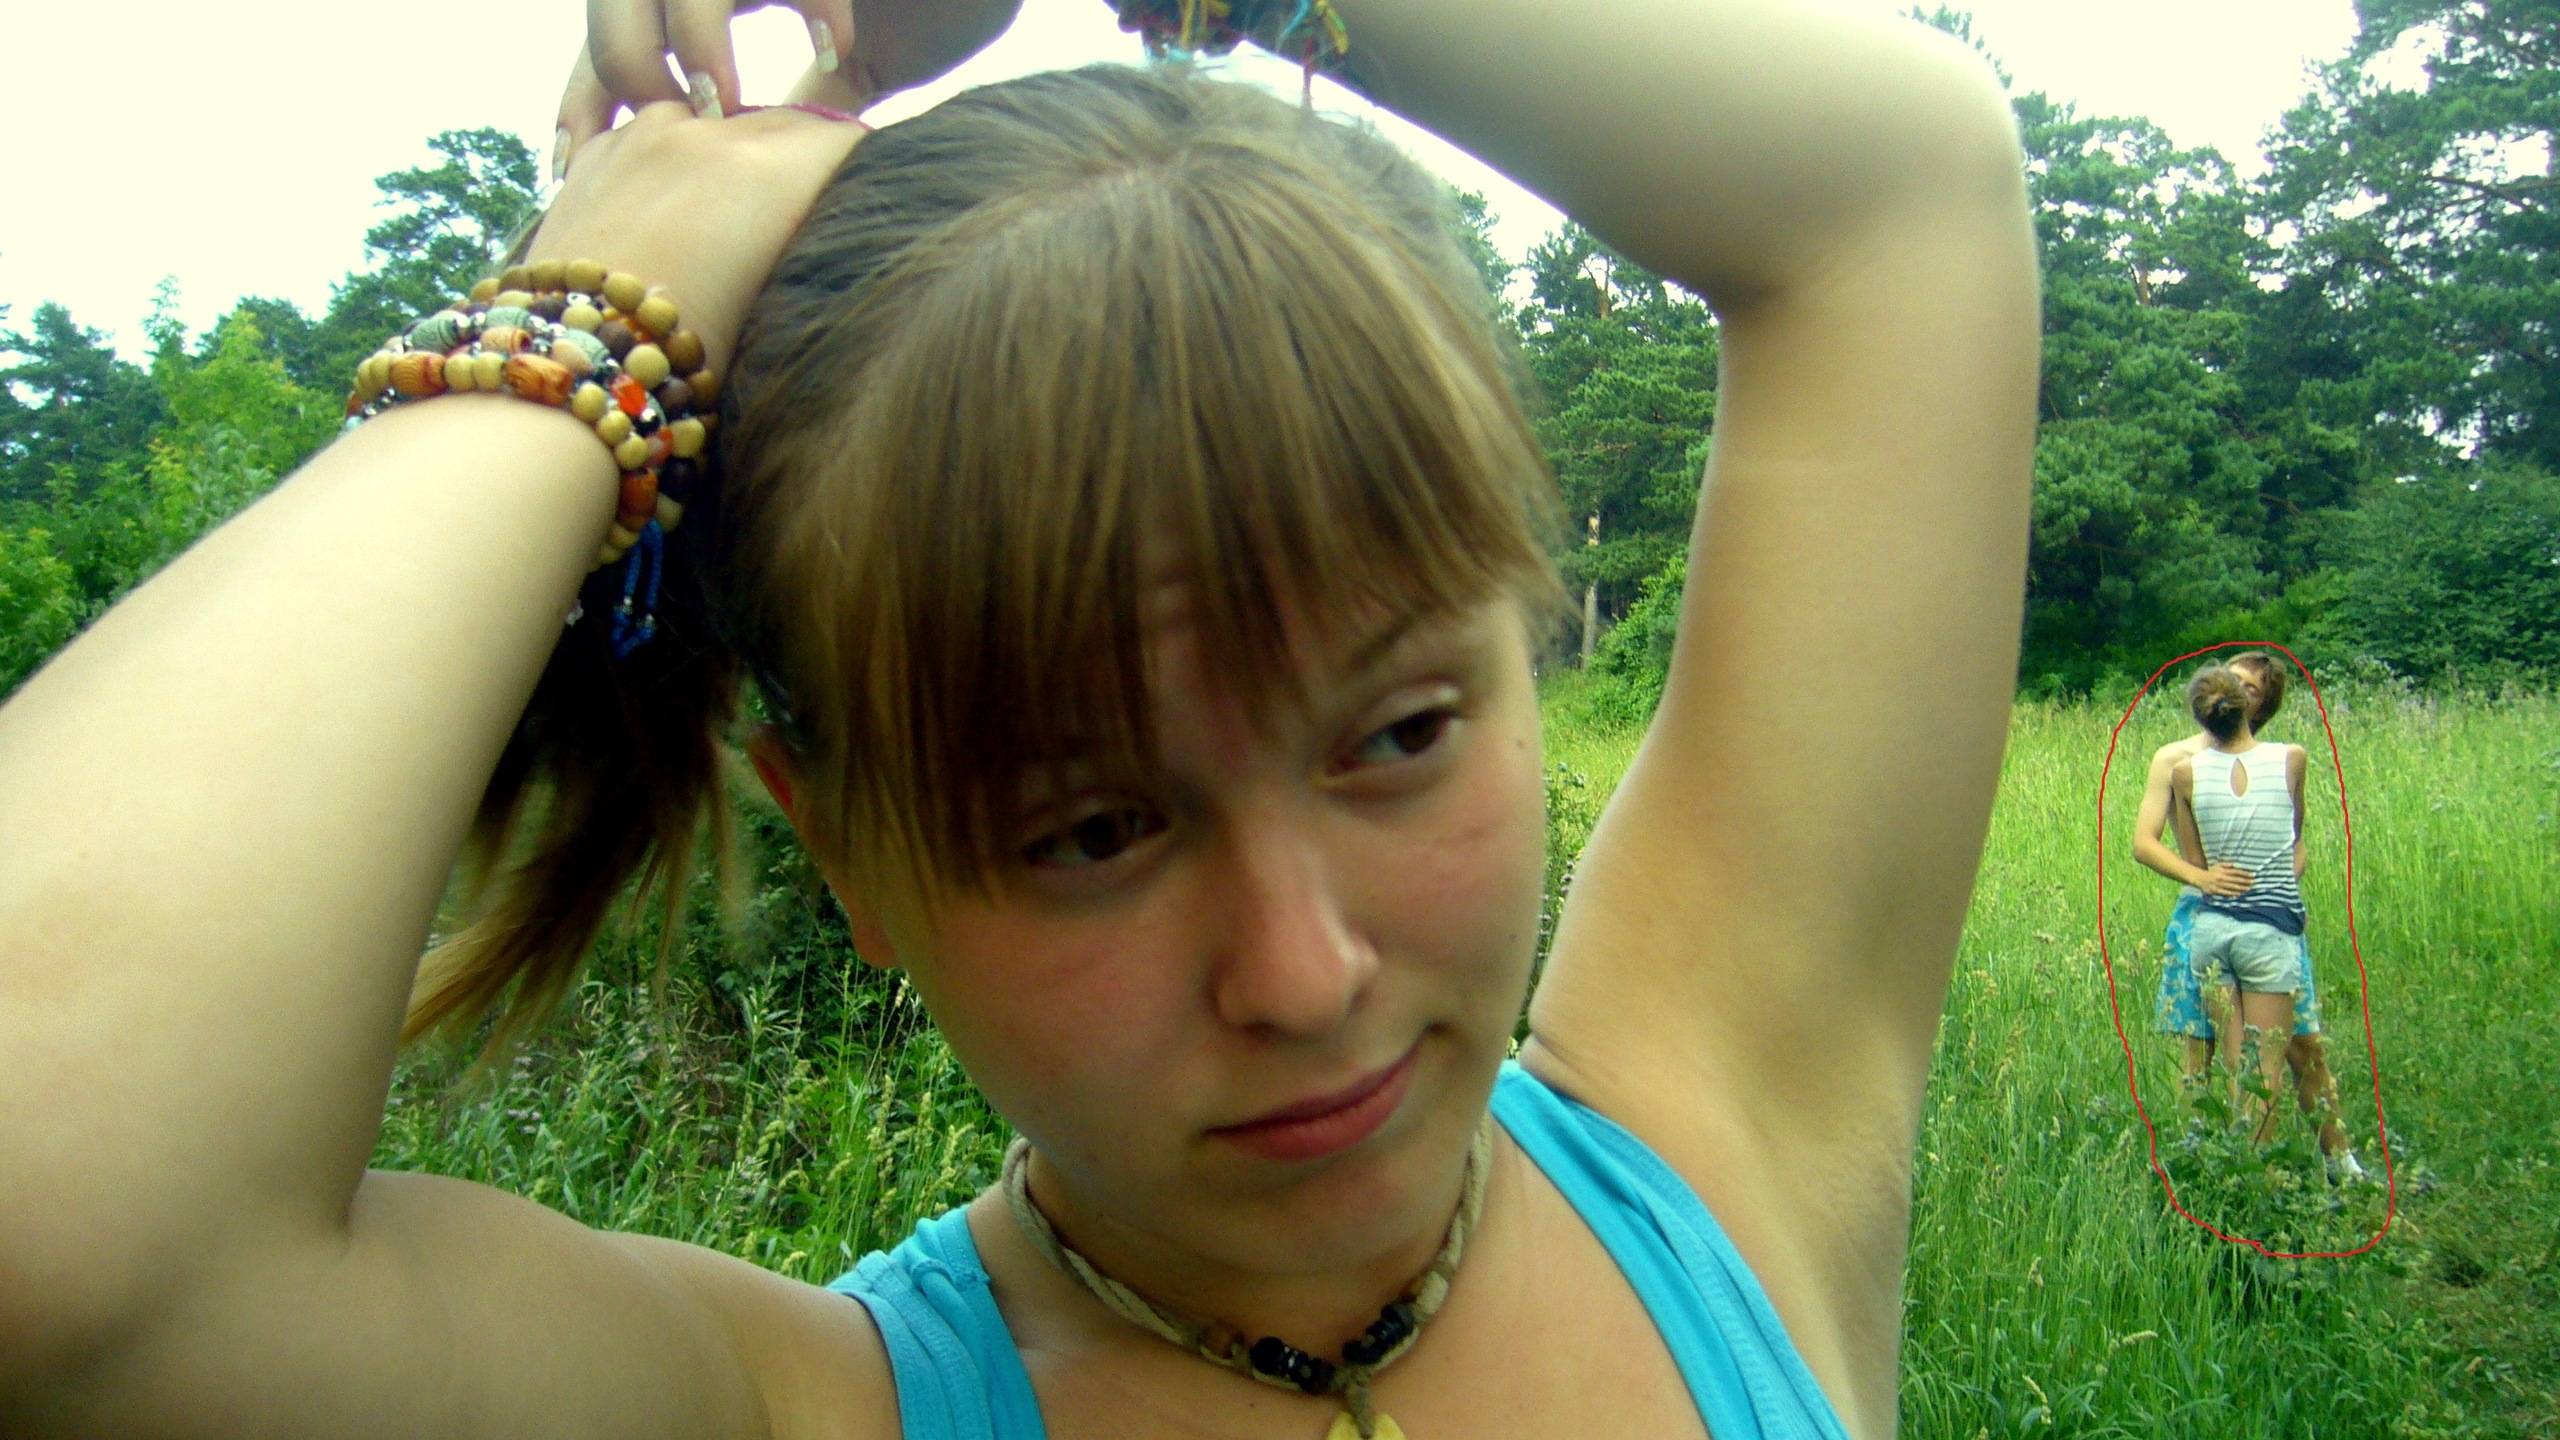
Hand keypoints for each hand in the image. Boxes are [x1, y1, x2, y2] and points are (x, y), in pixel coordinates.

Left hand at [524, 103, 865, 380]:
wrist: (570, 373)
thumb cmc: (684, 364)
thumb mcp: (776, 308)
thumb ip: (809, 246)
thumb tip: (829, 228)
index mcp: (765, 174)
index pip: (844, 141)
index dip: (866, 167)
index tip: (871, 196)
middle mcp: (706, 135)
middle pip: (784, 123)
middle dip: (805, 158)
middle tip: (813, 208)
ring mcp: (641, 136)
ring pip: (716, 121)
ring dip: (735, 153)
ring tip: (732, 212)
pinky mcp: (595, 153)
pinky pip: (654, 136)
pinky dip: (675, 161)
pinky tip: (673, 209)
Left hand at [557, 0, 1022, 157]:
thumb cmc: (930, 9)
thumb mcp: (850, 76)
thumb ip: (801, 120)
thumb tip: (768, 198)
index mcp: (708, 2)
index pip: (616, 53)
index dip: (585, 103)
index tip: (569, 166)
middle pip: (617, 9)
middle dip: (620, 73)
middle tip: (658, 135)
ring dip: (693, 42)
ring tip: (726, 108)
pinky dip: (810, 6)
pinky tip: (832, 50)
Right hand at [2198, 862, 2254, 897]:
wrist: (2199, 879)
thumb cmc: (2211, 872)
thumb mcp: (2218, 865)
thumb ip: (2227, 864)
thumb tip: (2236, 865)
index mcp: (2222, 871)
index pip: (2236, 872)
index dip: (2244, 873)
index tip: (2252, 875)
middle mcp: (2221, 878)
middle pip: (2235, 880)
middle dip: (2245, 881)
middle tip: (2253, 882)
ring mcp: (2219, 885)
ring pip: (2232, 887)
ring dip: (2241, 888)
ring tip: (2248, 888)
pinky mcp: (2216, 891)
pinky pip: (2226, 893)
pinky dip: (2233, 893)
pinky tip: (2239, 894)